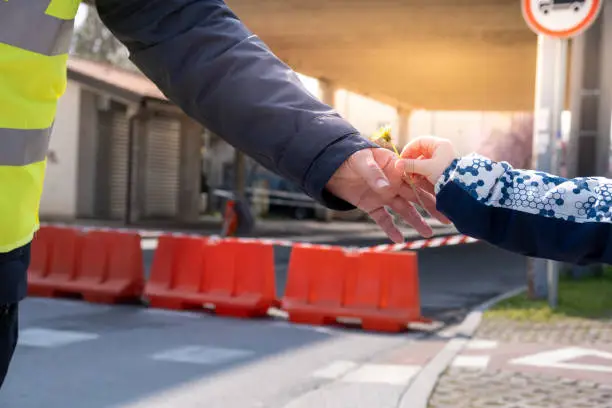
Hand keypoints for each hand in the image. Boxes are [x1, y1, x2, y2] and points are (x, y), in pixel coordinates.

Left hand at [326, 148, 450, 242]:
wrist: (331, 166)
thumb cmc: (349, 157)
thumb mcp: (361, 161)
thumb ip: (374, 173)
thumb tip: (386, 187)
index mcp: (395, 168)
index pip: (417, 179)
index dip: (431, 188)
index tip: (445, 197)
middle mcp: (393, 183)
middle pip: (416, 196)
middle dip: (431, 207)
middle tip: (447, 218)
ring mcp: (383, 196)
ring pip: (404, 210)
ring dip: (416, 221)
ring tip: (428, 233)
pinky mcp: (372, 206)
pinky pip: (384, 219)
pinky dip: (391, 229)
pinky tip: (399, 239)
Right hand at [395, 136, 457, 184]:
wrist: (460, 186)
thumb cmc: (445, 174)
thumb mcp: (427, 168)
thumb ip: (411, 165)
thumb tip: (396, 165)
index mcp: (439, 144)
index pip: (419, 141)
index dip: (409, 149)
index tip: (402, 159)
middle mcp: (440, 149)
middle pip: (420, 151)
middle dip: (411, 161)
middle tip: (405, 169)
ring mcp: (440, 158)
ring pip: (422, 160)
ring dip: (415, 168)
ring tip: (411, 177)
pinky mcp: (440, 167)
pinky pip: (426, 166)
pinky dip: (420, 172)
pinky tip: (416, 179)